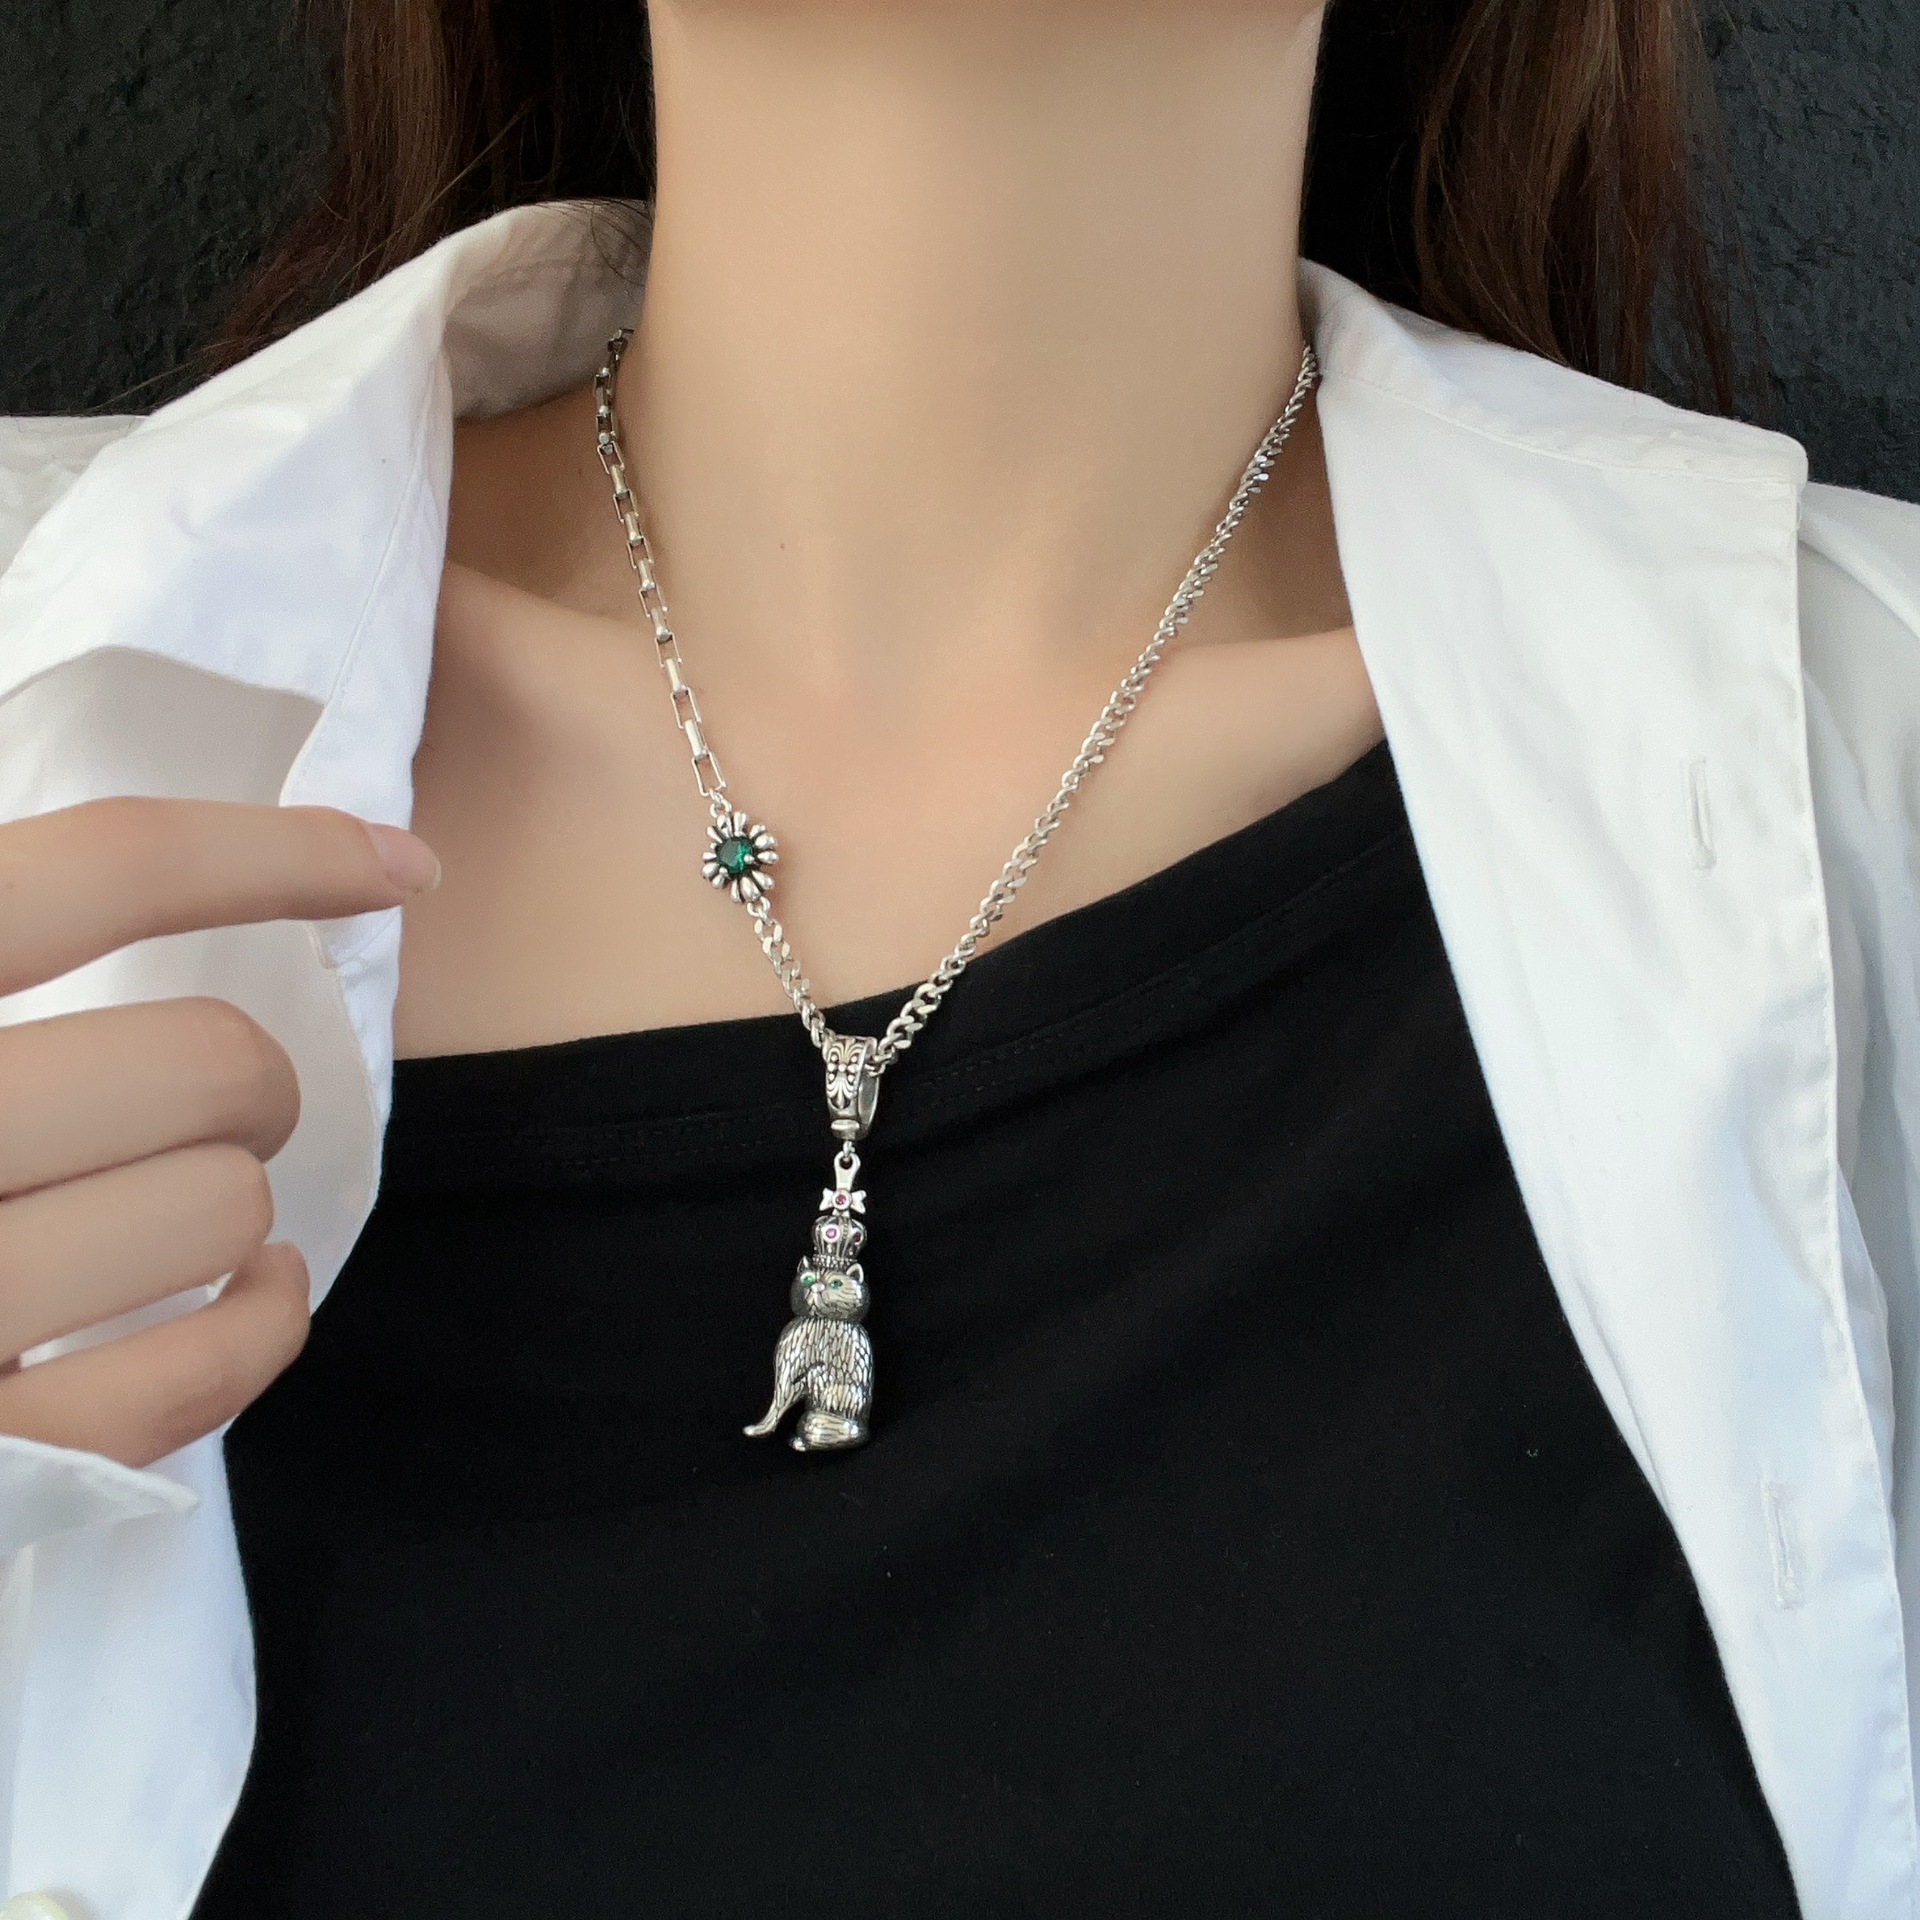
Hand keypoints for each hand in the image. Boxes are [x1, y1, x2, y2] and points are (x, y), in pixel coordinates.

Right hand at [0, 799, 439, 1466]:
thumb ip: (3, 927)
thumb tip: (154, 859)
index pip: (99, 872)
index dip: (276, 853)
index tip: (397, 864)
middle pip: (205, 1064)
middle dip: (249, 1078)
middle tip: (214, 1099)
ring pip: (219, 1212)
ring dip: (231, 1205)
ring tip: (172, 1202)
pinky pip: (194, 1376)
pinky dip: (260, 1324)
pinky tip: (247, 1290)